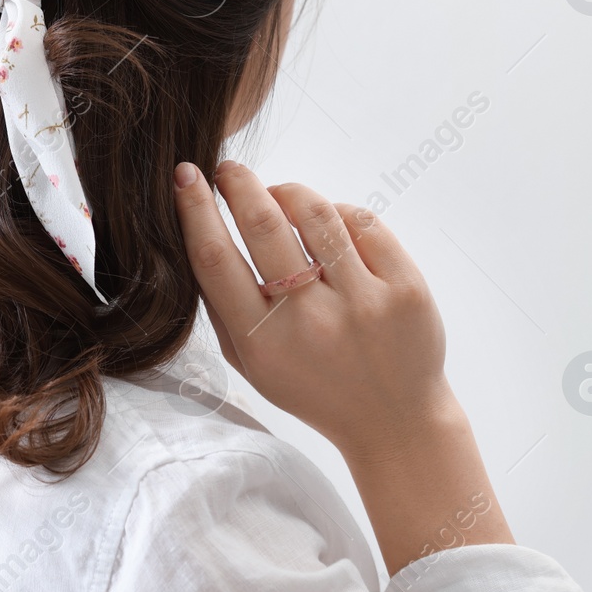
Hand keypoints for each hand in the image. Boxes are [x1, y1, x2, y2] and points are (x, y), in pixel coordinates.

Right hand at [172, 160, 454, 464]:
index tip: (185, 176)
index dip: (195, 209)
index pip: (216, 258)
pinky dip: (337, 212)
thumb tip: (196, 229)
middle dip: (238, 182)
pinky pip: (361, 222)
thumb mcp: (251, 363)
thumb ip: (221, 306)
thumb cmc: (312, 385)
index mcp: (262, 342)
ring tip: (278, 195)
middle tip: (228, 170)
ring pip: (315, 212)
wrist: (394, 420)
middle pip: (262, 223)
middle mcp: (310, 321)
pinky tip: (328, 225)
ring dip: (287, 191)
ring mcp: (362, 303)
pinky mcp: (405, 289)